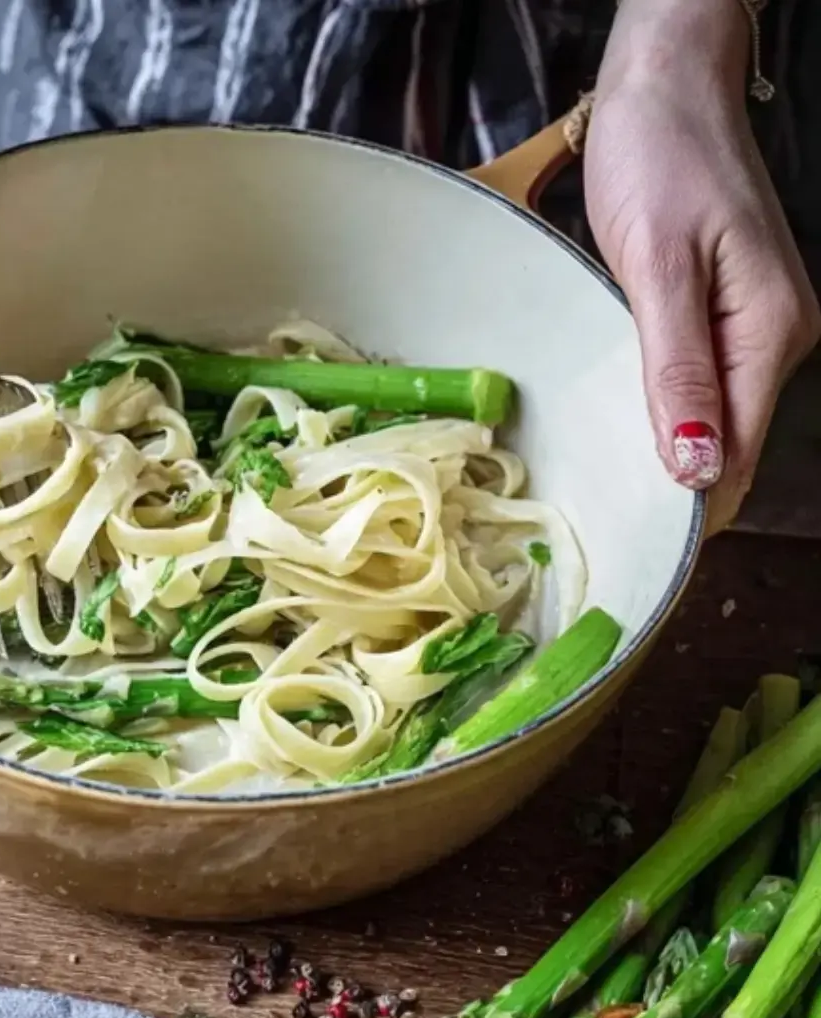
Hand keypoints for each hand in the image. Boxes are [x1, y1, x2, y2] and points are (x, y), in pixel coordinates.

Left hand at [585, 0, 819, 532]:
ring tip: (610, 500)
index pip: (738, 452)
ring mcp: (752, 324)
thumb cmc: (659, 163)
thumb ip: (677, 370)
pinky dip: (666, 416)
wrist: (664, 91)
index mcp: (770, 331)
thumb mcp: (659, 269)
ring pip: (714, 419)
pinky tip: (628, 434)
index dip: (693, 510)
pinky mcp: (721, 311)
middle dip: (680, 493)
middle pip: (731, 444)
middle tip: (610, 537)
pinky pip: (699, 386)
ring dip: (669, 458)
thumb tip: (696, 466)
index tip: (643, 557)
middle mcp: (774, 336)